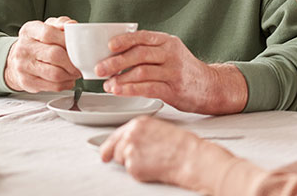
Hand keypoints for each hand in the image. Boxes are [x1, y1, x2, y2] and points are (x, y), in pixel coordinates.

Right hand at [4, 16, 80, 91]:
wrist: (16, 61)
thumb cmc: (36, 43)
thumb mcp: (46, 27)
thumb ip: (61, 24)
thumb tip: (73, 25)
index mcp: (29, 31)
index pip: (48, 33)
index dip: (66, 40)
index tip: (78, 46)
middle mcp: (24, 48)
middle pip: (54, 55)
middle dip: (73, 61)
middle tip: (81, 63)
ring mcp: (23, 66)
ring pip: (55, 74)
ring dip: (71, 75)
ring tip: (75, 72)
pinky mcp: (27, 82)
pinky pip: (53, 86)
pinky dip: (65, 84)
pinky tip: (68, 80)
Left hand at [96, 31, 246, 113]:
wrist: (211, 86)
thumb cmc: (184, 70)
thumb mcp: (170, 52)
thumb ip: (149, 50)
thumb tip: (116, 52)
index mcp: (167, 41)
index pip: (142, 37)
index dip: (124, 40)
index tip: (108, 46)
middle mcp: (171, 54)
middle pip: (139, 54)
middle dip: (116, 62)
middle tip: (99, 68)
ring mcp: (173, 72)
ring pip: (142, 72)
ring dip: (121, 78)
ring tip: (107, 84)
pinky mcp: (174, 90)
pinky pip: (148, 88)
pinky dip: (131, 90)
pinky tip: (119, 91)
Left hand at [100, 116, 234, 191]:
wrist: (190, 157)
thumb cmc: (181, 145)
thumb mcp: (159, 129)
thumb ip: (141, 133)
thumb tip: (129, 142)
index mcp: (138, 123)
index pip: (117, 133)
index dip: (110, 144)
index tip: (106, 150)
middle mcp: (131, 134)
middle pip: (113, 147)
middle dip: (115, 155)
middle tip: (120, 160)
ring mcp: (130, 150)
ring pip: (120, 160)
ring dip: (131, 164)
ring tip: (151, 161)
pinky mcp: (133, 166)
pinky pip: (130, 172)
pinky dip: (139, 173)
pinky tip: (152, 168)